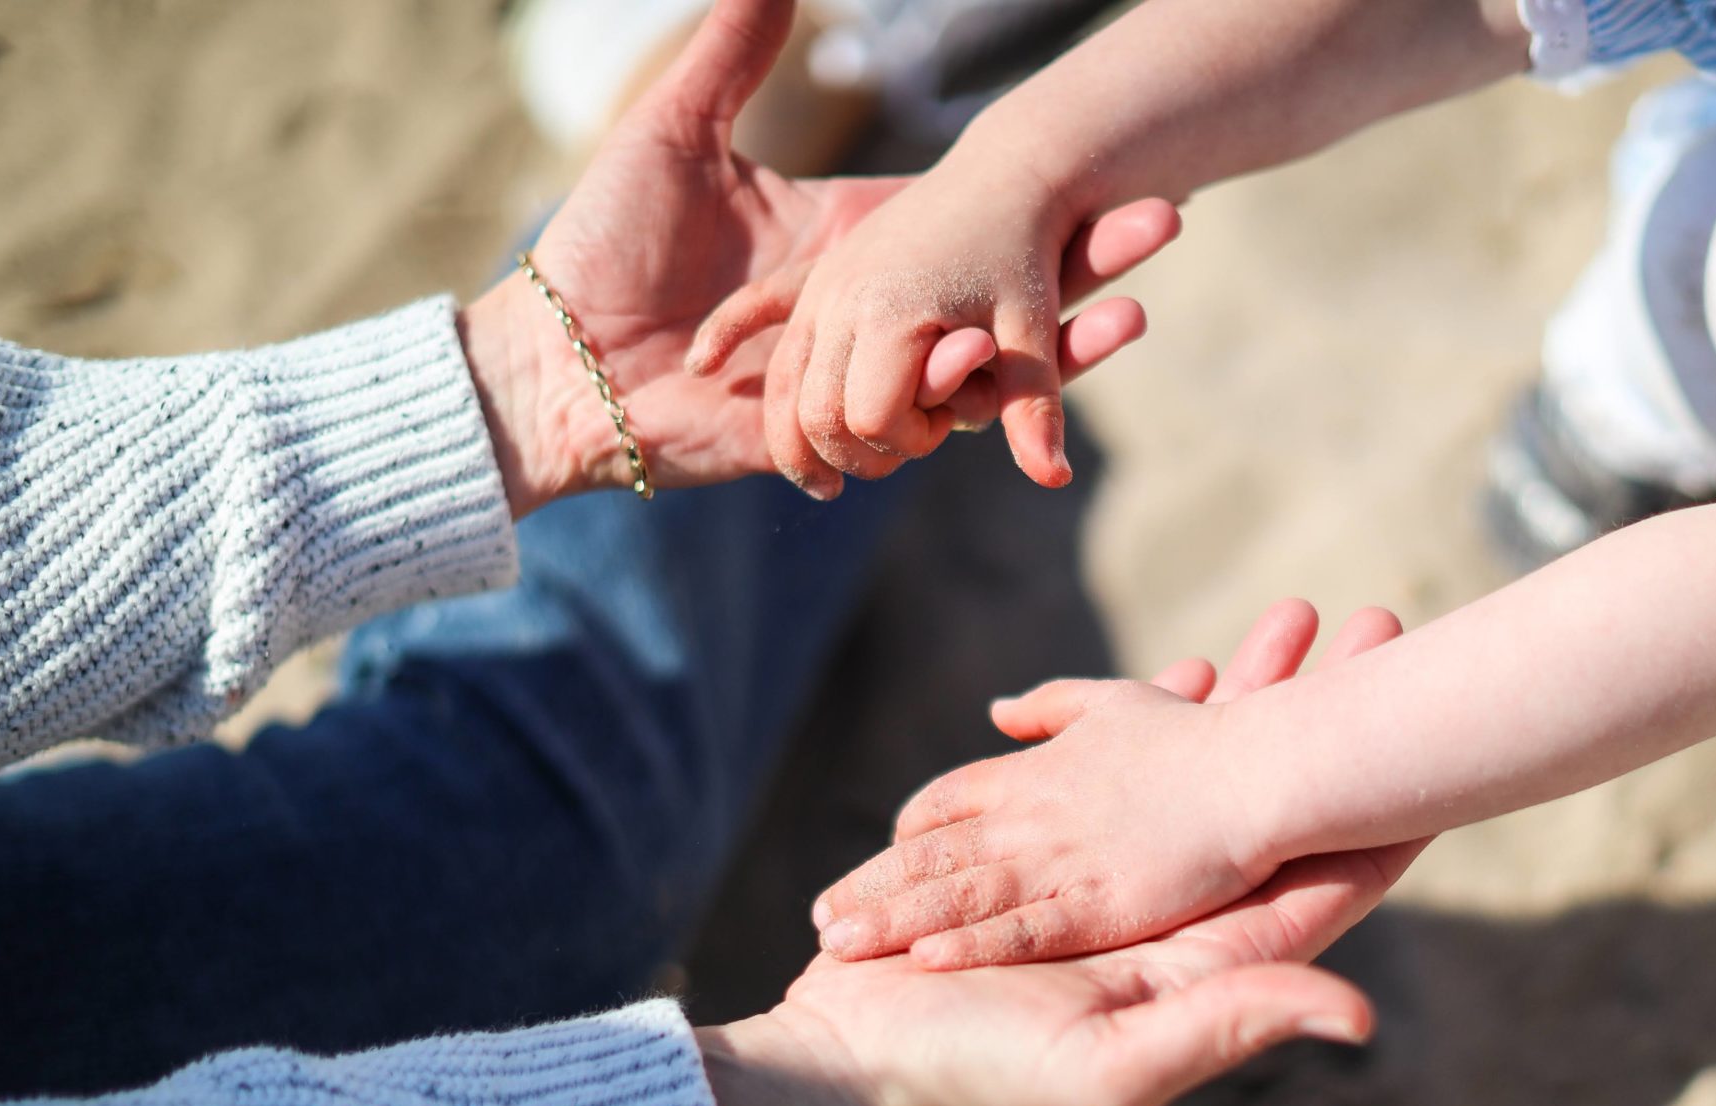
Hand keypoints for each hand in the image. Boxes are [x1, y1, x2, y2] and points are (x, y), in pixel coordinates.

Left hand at [453, 0, 1177, 513]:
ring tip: (1133, 307)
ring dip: (1063, 341)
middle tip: (1164, 219)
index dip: (1035, 207)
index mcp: (842, 248)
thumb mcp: (673, 134)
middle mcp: (865, 317)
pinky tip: (1027, 370)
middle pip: (998, 296)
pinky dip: (973, 402)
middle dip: (1084, 262)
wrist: (550, 353)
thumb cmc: (599, 246)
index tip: (1108, 172)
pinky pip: (917, 427)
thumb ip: (732, 56)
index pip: (961, 227)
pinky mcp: (830, 439)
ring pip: (980, 367)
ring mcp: (854, 381)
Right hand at [706, 603, 1425, 1105]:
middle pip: (1275, 810)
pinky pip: (1121, 776)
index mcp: (1202, 966)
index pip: (1319, 883)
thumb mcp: (1112, 1066)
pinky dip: (1153, 722)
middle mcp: (1171, 925)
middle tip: (1382, 623)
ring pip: (1202, 777)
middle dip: (1326, 719)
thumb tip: (1362, 1017)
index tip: (1444, 738)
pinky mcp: (1051, 867)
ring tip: (1295, 616)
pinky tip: (1184, 674)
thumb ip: (1229, 1025)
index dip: (1383, 815)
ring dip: (1250, 700)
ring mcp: (1114, 892)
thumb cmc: (977, 1076)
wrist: (854, 1065)